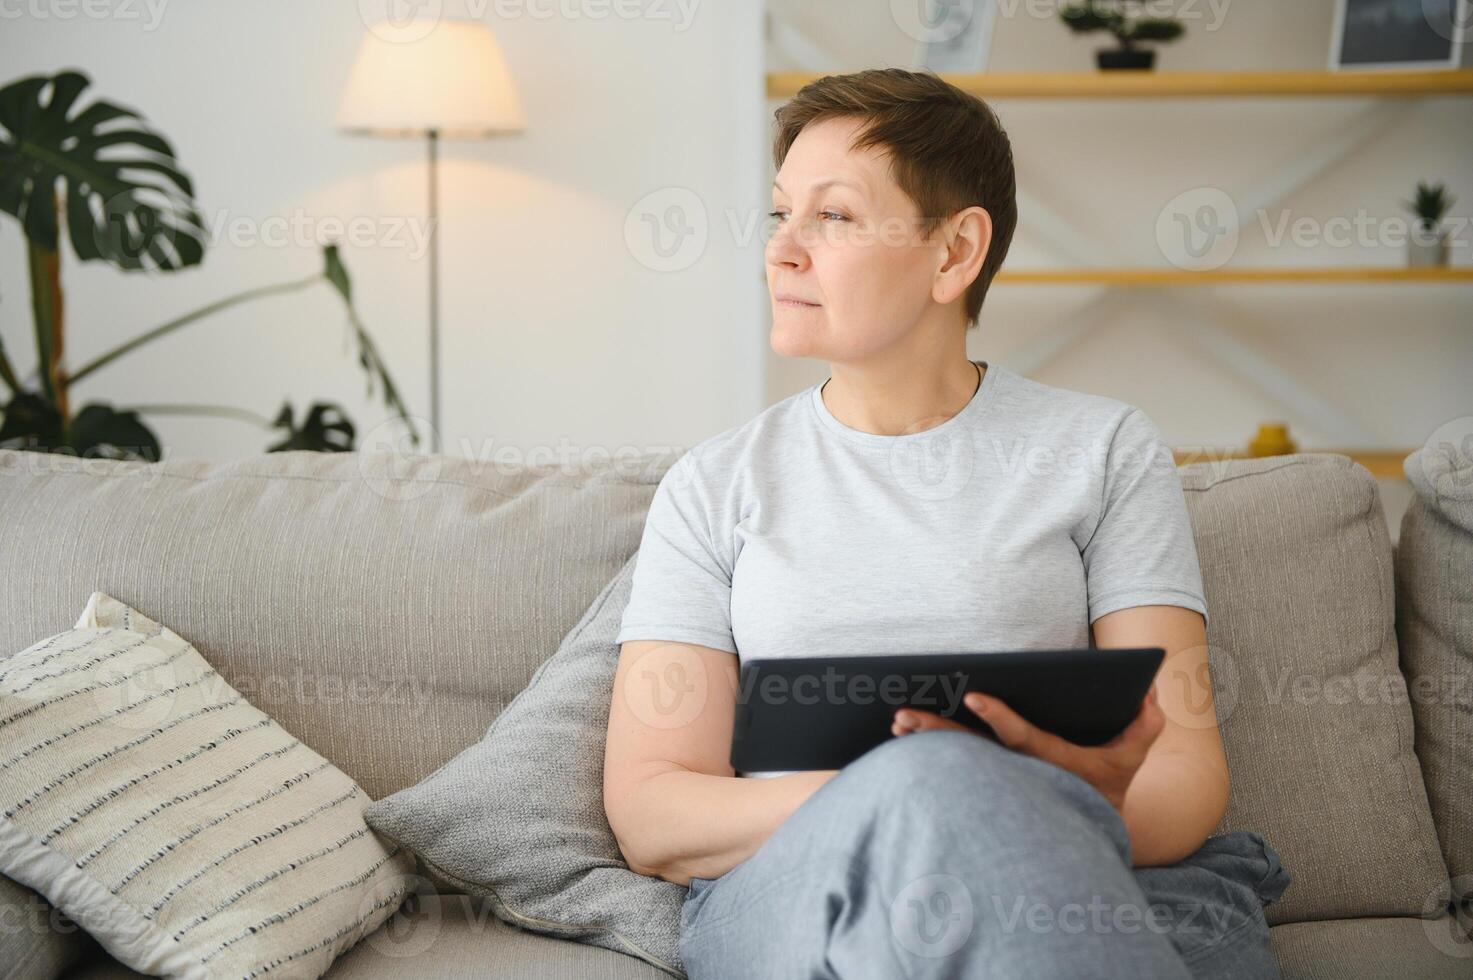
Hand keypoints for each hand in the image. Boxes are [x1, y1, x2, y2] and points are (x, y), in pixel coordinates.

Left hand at [891, 685, 1164, 812]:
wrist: (1092, 825)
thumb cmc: (1110, 780)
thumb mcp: (1135, 753)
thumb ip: (1146, 722)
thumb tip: (1147, 689)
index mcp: (1054, 761)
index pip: (1023, 738)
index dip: (1000, 718)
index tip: (975, 697)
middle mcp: (1021, 774)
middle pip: (973, 753)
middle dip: (937, 733)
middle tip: (903, 715)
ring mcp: (1000, 782)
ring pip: (955, 763)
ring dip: (924, 744)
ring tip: (897, 724)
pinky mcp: (986, 785)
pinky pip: (950, 770)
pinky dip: (925, 755)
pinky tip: (901, 739)